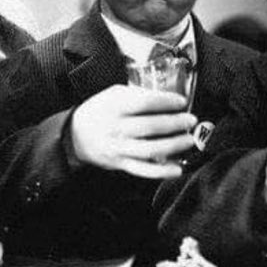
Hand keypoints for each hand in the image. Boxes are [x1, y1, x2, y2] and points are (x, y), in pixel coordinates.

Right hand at [71, 85, 197, 178]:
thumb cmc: (100, 111)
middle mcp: (116, 128)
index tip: (181, 101)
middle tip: (190, 120)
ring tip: (189, 140)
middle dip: (175, 123)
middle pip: (150, 126)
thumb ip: (137, 95)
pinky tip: (178, 168)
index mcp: (114, 107)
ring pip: (150, 149)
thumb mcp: (113, 94)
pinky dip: (162, 171)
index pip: (144, 103)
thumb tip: (167, 98)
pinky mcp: (121, 164)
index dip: (166, 102)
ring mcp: (118, 148)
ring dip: (174, 145)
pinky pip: (144, 170)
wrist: (75, 135)